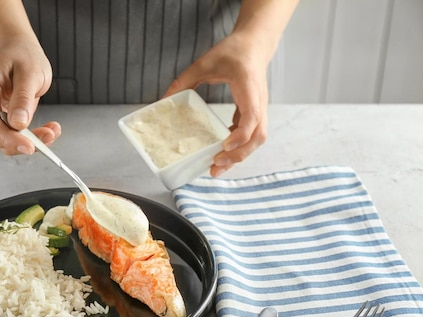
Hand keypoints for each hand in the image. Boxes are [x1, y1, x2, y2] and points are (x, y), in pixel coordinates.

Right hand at [0, 38, 60, 154]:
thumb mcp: (30, 73)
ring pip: (4, 139)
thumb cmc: (23, 56)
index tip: (30, 147)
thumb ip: (23, 98)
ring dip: (30, 140)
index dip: (9, 138)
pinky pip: (10, 135)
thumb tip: (18, 124)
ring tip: (52, 130)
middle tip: (50, 135)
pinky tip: (46, 130)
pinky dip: (29, 137)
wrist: (19, 51)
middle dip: (23, 141)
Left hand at [164, 32, 268, 176]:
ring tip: (217, 167)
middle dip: (239, 154)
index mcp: (248, 87)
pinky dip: (239, 147)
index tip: (224, 146)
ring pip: (258, 139)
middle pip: (258, 136)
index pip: (252, 117)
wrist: (254, 45)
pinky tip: (221, 152)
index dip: (240, 135)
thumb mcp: (204, 62)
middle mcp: (259, 101)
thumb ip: (184, 80)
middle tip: (216, 165)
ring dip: (240, 155)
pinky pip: (251, 135)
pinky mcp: (255, 112)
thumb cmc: (232, 51)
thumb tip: (162, 100)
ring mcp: (260, 108)